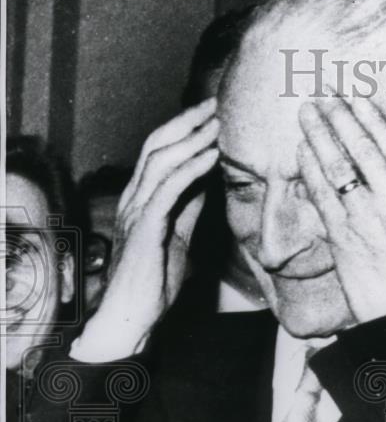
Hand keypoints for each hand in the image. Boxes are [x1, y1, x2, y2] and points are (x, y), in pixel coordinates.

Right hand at [74, 98, 218, 359]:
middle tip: (214, 105)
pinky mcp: (144, 227)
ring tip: (217, 124)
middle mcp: (133, 198)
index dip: (182, 129)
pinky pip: (168, 189)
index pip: (157, 152)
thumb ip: (188, 206)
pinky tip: (211, 156)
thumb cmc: (153, 280)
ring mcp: (136, 211)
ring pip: (160, 161)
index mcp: (139, 199)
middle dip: (186, 122)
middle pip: (156, 146)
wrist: (132, 317)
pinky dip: (191, 168)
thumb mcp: (178, 234)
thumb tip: (207, 179)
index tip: (210, 114)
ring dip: (192, 139)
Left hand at [297, 95, 385, 324]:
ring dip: (319, 135)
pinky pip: (322, 194)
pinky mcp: (342, 236)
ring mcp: (365, 218)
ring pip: (338, 166)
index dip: (370, 118)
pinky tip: (301, 151)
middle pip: (361, 149)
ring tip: (307, 113)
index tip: (355, 97)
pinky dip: (310, 169)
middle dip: (340, 117)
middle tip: (322, 95)